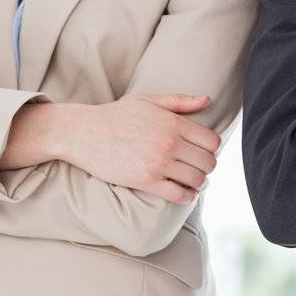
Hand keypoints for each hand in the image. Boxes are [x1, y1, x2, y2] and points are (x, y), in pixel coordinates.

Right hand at [46, 93, 221, 204]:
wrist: (83, 132)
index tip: (203, 151)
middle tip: (199, 168)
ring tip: (192, 181)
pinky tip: (183, 192)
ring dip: (198, 183)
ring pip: (197, 180)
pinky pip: (178, 194)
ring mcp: (158, 163)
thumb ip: (180, 101)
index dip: (212, 148)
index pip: (211, 141)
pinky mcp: (146, 181)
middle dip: (207, 167)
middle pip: (208, 162)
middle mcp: (169, 142)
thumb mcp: (148, 100)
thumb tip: (208, 99)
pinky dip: (186, 196)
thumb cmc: (116, 115)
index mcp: (173, 122)